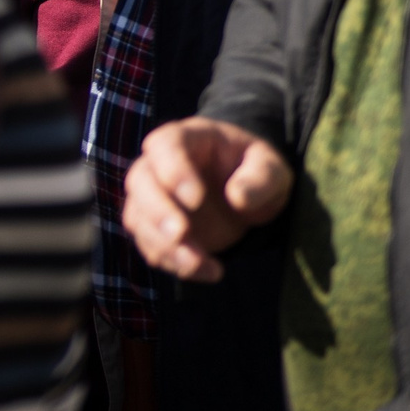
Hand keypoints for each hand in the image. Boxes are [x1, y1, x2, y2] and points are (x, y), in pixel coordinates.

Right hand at [124, 117, 292, 282]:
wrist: (244, 191)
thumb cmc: (255, 170)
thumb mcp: (270, 167)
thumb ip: (260, 177)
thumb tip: (238, 198)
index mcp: (185, 139)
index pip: (164, 147)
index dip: (173, 171)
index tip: (195, 199)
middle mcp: (158, 165)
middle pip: (141, 183)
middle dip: (157, 211)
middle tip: (181, 234)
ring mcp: (152, 197)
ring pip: (139, 218)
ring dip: (164, 244)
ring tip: (201, 264)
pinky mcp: (156, 227)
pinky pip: (151, 245)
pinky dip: (174, 262)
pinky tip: (208, 271)